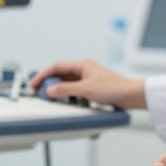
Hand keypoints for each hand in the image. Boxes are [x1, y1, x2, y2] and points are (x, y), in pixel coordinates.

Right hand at [30, 59, 146, 109]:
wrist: (131, 96)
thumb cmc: (114, 88)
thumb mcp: (86, 90)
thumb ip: (65, 90)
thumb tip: (49, 90)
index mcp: (82, 64)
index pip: (56, 67)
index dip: (43, 75)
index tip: (34, 84)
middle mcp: (84, 69)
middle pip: (60, 75)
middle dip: (48, 83)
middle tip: (39, 92)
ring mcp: (88, 79)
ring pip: (66, 83)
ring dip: (57, 90)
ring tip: (50, 97)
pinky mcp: (91, 88)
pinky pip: (74, 90)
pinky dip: (66, 94)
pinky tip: (64, 100)